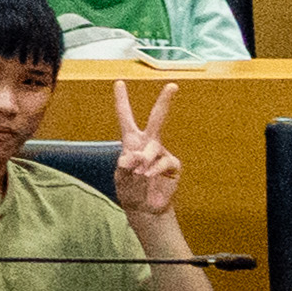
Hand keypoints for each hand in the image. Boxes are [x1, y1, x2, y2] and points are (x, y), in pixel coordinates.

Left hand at [109, 78, 186, 225]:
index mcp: (131, 141)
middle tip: (172, 86)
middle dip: (165, 101)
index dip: (122, 100)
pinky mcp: (173, 165)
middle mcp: (148, 143)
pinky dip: (154, 168)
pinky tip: (148, 174)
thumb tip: (134, 156)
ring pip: (154, 147)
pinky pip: (164, 161)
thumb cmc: (130, 189)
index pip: (125, 117)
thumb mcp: (120, 177)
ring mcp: (162, 153)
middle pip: (157, 118)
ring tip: (139, 173)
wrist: (144, 208)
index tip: (119, 82)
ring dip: (145, 159)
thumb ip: (124, 166)